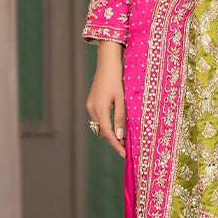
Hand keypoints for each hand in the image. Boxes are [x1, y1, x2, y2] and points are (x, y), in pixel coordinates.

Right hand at [86, 40, 126, 156]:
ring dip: (110, 134)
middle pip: (102, 132)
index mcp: (100, 108)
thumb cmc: (117, 78)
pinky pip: (99, 119)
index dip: (116, 144)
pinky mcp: (91, 102)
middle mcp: (92, 108)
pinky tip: (116, 127)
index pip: (107, 133)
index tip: (124, 154)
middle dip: (113, 141)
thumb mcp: (122, 98)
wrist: (107, 63)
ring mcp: (90, 105)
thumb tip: (120, 136)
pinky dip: (106, 125)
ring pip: (100, 126)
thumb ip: (121, 118)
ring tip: (123, 140)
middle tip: (126, 148)